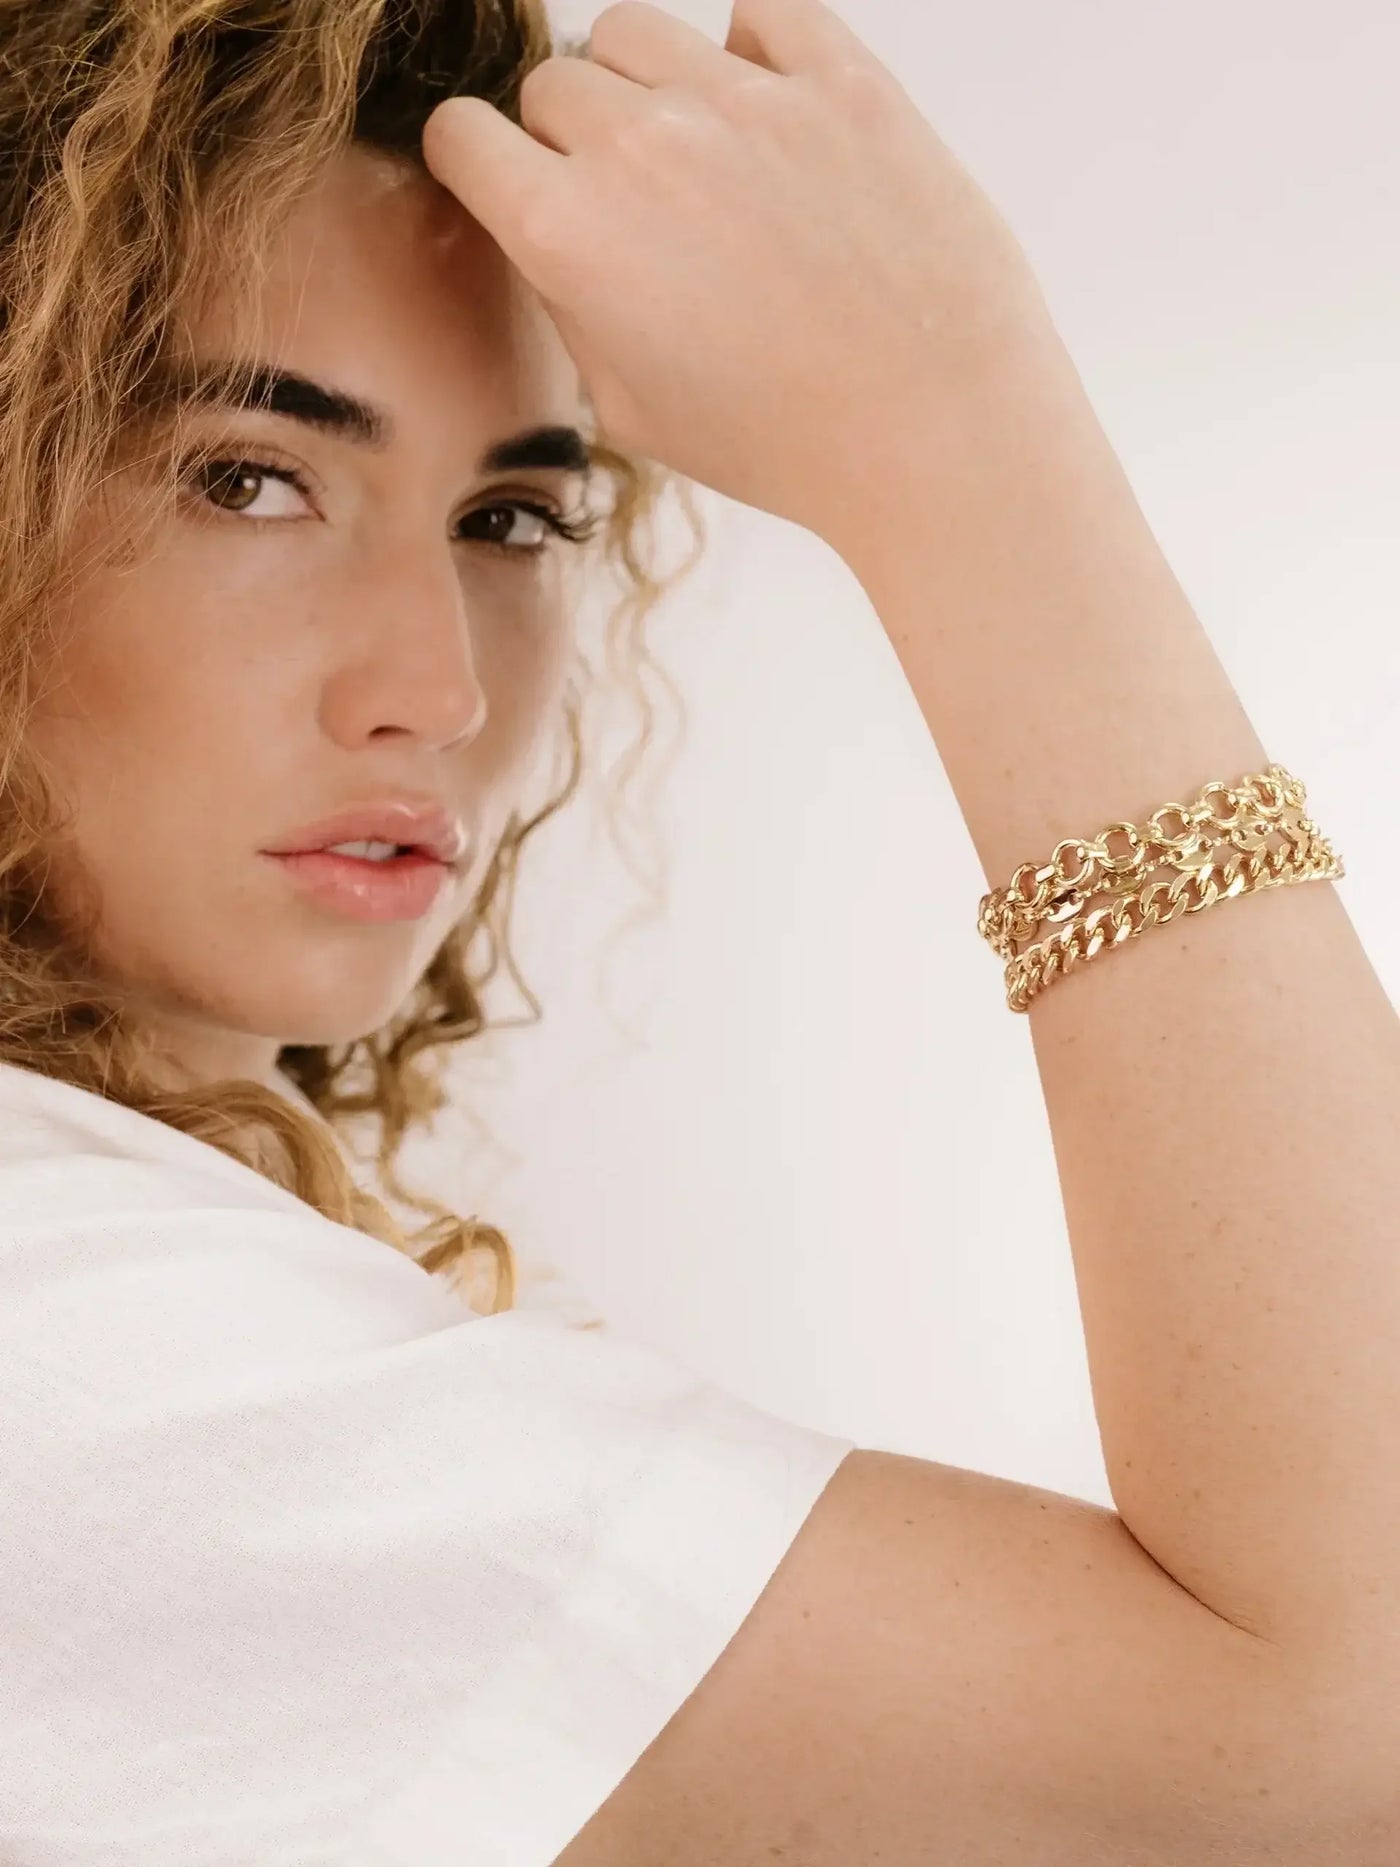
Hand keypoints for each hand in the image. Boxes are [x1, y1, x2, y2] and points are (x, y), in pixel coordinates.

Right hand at [422, 0, 1057, 547]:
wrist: (934, 432)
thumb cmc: (783, 445)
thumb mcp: (634, 411)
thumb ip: (570, 305)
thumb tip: (553, 235)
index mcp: (572, 234)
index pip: (463, 136)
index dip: (477, 165)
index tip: (505, 184)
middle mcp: (644, 146)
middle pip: (551, 82)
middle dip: (565, 137)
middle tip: (623, 202)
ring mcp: (747, 101)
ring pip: (636, 30)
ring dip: (642, 82)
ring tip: (691, 153)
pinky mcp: (843, 82)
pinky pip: (764, 11)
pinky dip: (752, 45)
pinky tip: (769, 109)